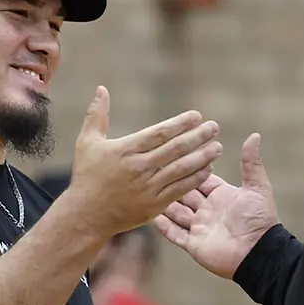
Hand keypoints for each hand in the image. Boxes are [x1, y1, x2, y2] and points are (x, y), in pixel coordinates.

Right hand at [60, 88, 223, 236]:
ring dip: (202, 157)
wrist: (86, 216)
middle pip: (175, 149)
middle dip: (198, 137)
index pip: (159, 133)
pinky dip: (195, 179)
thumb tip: (101, 88)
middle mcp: (139, 167)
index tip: (196, 116)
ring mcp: (148, 187)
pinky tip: (208, 170)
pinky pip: (179, 189)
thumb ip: (97, 115)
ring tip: (217, 147)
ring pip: (181, 169)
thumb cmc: (87, 177)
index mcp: (126, 150)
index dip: (180, 123)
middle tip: (214, 127)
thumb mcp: (87, 143)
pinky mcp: (154, 205)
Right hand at [153, 133, 278, 278]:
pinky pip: (174, 234)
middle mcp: (208, 210)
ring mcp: (199, 228)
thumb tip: (254, 135)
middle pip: (184, 194)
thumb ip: (251, 163)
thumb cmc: (259, 220)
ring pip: (175, 213)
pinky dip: (163, 226)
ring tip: (145, 190)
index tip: (171, 156)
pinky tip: (149, 215)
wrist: (258, 253)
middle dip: (170, 184)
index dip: (187, 169)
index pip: (199, 178)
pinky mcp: (193, 244)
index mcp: (221, 195)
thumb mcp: (257, 188)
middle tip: (152, 171)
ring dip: (163, 204)